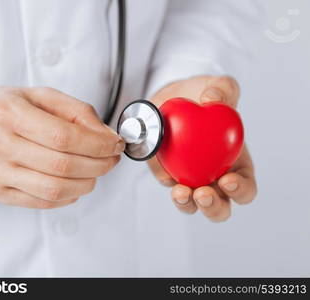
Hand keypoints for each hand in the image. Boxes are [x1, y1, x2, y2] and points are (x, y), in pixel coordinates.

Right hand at [0, 87, 123, 208]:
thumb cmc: (1, 109)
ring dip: (87, 183)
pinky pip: (42, 202)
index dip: (98, 145)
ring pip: (55, 189)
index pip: (65, 137)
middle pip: (63, 165)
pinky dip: (68, 196)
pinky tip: (75, 183)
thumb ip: (75, 110)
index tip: (115, 145)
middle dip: (99, 165)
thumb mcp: (37, 95)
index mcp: (9, 114)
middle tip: (111, 159)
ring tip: (96, 172)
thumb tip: (106, 135)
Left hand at [148, 76, 256, 221]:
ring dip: (186, 204)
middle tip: (203, 193)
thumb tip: (212, 100)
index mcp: (235, 164)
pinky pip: (165, 181)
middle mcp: (213, 177)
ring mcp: (188, 178)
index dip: (241, 190)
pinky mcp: (165, 172)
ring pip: (190, 204)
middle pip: (219, 207)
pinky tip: (163, 171)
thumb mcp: (218, 86)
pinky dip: (164, 179)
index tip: (228, 179)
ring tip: (181, 192)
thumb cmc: (204, 95)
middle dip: (213, 207)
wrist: (174, 95)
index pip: (245, 187)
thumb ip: (223, 89)